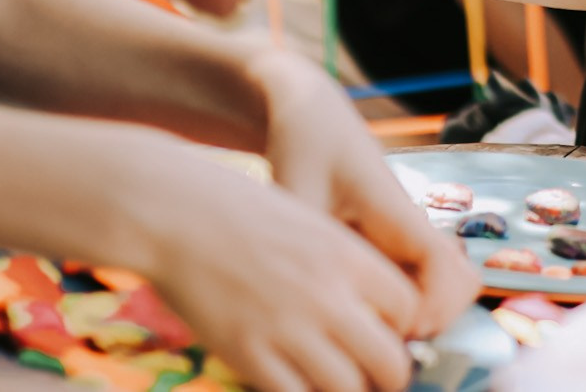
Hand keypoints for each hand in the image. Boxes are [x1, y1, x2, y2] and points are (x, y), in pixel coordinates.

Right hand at [126, 136, 426, 391]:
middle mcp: (326, 295)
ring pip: (346, 389)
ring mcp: (287, 328)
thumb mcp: (309, 222)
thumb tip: (363, 303)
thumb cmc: (240, 211)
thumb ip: (340, 263)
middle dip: (391, 377)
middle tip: (378, 379)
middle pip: (390, 360)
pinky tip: (298, 386)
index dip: (404, 329)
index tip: (390, 335)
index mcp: (347, 257)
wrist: (176, 213)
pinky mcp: (246, 353)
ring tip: (340, 386)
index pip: (409, 309)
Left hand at [247, 49, 476, 337]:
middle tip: (381, 338)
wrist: (311, 111)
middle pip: (460, 285)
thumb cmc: (303, 144)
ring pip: (443, 288)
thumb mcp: (295, 193)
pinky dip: (402, 306)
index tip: (394, 330)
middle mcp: (411, 227)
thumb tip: (308, 304)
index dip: (432, 307)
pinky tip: (358, 313)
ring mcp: (404, 236)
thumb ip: (308, 246)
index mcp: (397, 211)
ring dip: (422, 315)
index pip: (444, 267)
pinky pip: (417, 283)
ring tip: (369, 330)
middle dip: (434, 320)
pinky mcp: (391, 242)